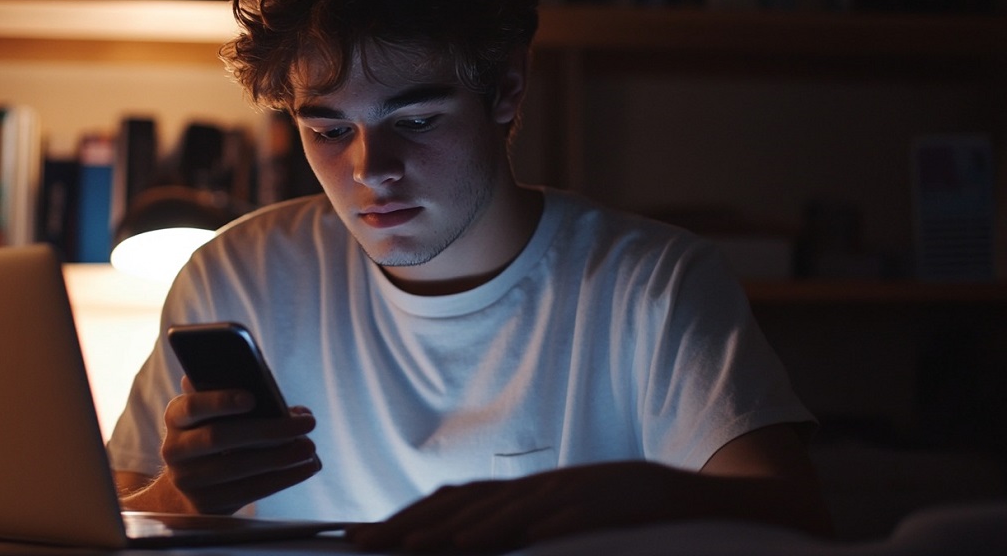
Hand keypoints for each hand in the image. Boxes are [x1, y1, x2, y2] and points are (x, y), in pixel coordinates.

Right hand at [158, 376, 319, 513]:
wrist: (190, 484)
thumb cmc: (215, 434)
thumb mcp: (215, 414)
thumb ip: (241, 400)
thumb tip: (294, 411)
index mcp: (176, 417)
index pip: (193, 406)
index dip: (220, 401)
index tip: (252, 398)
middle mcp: (175, 449)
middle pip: (220, 437)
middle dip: (269, 429)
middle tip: (307, 423)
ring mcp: (187, 480)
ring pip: (238, 467)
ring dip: (281, 457)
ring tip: (310, 447)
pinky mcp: (207, 504)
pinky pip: (249, 491)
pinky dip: (282, 478)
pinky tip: (306, 467)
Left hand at [346, 462, 681, 552]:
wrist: (671, 494)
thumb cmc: (609, 509)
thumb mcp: (553, 517)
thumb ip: (512, 526)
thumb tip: (461, 542)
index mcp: (519, 492)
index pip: (452, 500)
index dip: (407, 516)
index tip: (364, 536)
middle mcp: (531, 489)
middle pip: (463, 503)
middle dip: (411, 523)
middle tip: (366, 542)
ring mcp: (561, 496)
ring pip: (501, 511)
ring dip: (455, 530)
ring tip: (416, 547)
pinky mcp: (594, 508)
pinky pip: (557, 521)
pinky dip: (528, 531)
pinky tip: (505, 543)